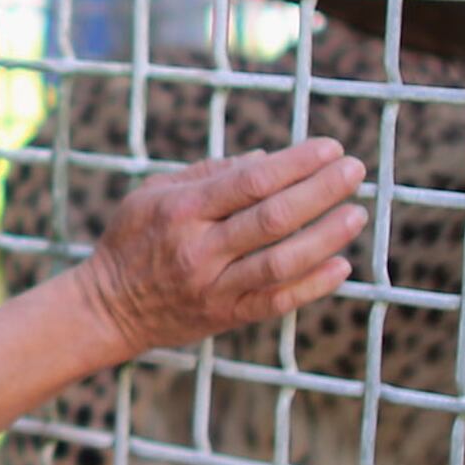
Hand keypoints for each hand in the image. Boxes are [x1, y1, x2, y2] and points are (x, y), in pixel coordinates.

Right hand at [73, 140, 368, 356]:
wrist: (107, 309)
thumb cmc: (131, 241)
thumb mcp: (152, 194)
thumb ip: (207, 174)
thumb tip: (266, 159)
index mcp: (181, 211)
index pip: (251, 181)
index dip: (297, 162)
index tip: (330, 148)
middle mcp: (199, 249)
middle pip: (273, 217)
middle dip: (321, 190)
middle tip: (355, 170)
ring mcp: (214, 287)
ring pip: (281, 262)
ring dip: (325, 237)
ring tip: (356, 214)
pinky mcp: (225, 317)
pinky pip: (276, 302)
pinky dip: (313, 286)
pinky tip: (342, 266)